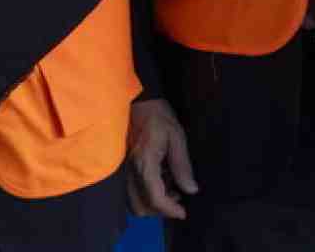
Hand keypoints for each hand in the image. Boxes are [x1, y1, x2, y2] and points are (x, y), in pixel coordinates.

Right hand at [126, 99, 198, 218]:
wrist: (139, 102)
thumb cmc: (159, 117)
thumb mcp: (177, 138)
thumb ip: (182, 166)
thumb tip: (191, 189)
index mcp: (145, 163)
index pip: (155, 197)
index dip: (170, 210)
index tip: (183, 213)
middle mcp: (130, 171)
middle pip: (142, 206)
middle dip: (161, 209)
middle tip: (179, 199)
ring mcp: (124, 171)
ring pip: (134, 203)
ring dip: (153, 204)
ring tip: (172, 188)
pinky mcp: (123, 169)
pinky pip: (131, 193)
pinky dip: (145, 195)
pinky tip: (160, 181)